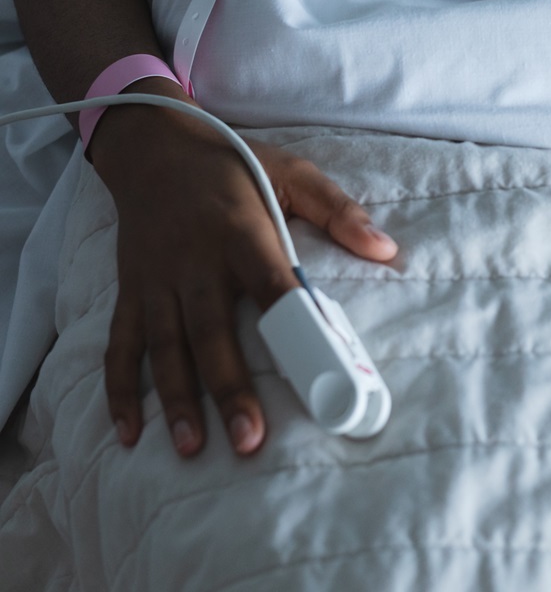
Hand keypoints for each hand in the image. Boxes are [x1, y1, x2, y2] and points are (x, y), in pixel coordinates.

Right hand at [90, 78, 396, 457]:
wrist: (153, 145)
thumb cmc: (232, 162)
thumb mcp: (291, 170)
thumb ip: (339, 210)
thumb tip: (387, 250)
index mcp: (241, 231)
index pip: (271, 283)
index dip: (292, 322)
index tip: (313, 367)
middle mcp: (195, 260)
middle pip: (212, 330)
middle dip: (229, 388)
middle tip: (250, 440)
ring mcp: (157, 278)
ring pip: (165, 346)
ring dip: (178, 399)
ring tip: (194, 447)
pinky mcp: (131, 289)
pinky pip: (121, 342)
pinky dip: (120, 388)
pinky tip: (130, 431)